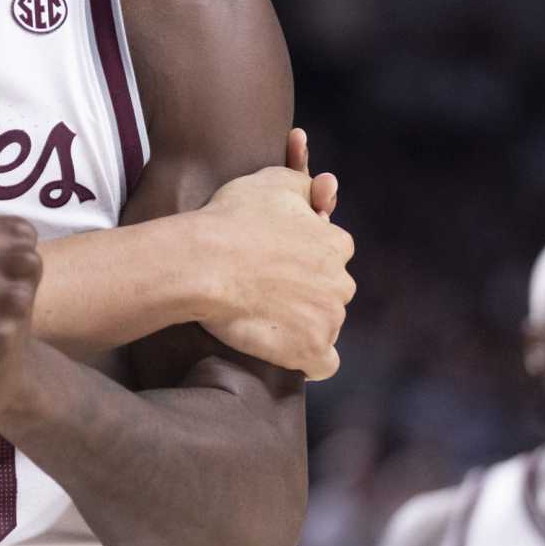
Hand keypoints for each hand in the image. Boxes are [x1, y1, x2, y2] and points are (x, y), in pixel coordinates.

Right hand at [197, 132, 355, 379]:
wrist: (203, 261)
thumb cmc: (231, 218)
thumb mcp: (272, 181)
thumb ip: (305, 184)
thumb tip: (323, 188)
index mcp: (336, 244)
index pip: (332, 254)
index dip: (304, 256)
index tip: (277, 260)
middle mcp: (341, 282)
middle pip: (331, 290)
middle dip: (309, 290)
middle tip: (268, 288)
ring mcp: (328, 319)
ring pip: (327, 323)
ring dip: (305, 322)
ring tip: (266, 316)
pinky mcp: (311, 350)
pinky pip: (324, 364)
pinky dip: (310, 360)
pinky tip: (290, 352)